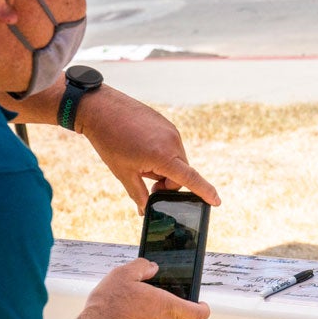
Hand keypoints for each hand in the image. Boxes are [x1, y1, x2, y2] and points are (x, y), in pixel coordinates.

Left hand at [76, 87, 220, 211]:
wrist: (100, 108)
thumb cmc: (109, 141)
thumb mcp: (123, 172)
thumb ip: (138, 193)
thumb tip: (145, 209)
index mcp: (163, 155)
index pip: (190, 178)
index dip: (205, 192)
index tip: (217, 201)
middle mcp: (172, 141)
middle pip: (181, 173)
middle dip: (167, 181)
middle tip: (146, 181)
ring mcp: (171, 130)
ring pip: (175, 159)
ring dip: (163, 167)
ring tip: (139, 159)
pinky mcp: (166, 123)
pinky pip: (170, 146)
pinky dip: (161, 153)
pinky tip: (140, 148)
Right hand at [76, 258, 210, 318]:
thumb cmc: (111, 306)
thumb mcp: (124, 274)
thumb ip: (141, 266)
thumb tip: (151, 266)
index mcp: (168, 307)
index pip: (198, 314)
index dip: (203, 309)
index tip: (202, 305)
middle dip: (173, 315)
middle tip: (159, 304)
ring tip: (135, 308)